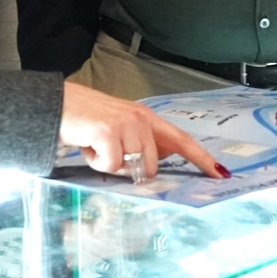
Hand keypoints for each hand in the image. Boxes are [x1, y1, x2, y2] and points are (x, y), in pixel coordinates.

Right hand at [59, 81, 225, 180]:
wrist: (56, 104)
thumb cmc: (85, 119)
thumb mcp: (119, 128)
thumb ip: (140, 142)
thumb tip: (156, 163)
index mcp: (146, 118)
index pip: (181, 140)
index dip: (201, 158)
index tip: (220, 173)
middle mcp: (140, 119)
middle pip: (151, 164)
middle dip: (130, 168)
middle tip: (106, 153)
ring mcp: (126, 124)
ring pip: (130, 167)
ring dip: (109, 164)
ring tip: (94, 147)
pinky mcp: (109, 133)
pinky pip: (111, 166)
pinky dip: (96, 162)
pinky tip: (87, 146)